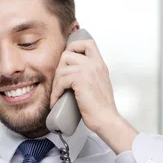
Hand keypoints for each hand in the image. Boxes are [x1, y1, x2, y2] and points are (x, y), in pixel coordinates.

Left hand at [49, 37, 138, 152]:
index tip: (67, 62)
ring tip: (56, 95)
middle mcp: (95, 64)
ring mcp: (88, 70)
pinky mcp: (81, 79)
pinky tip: (56, 101)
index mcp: (100, 64)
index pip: (87, 43)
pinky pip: (61, 81)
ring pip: (61, 68)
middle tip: (59, 84)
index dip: (73, 48)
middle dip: (59, 69)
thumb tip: (72, 76)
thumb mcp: (98, 85)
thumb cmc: (101, 108)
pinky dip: (56, 92)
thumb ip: (90, 76)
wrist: (106, 119)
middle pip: (68, 54)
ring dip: (56, 84)